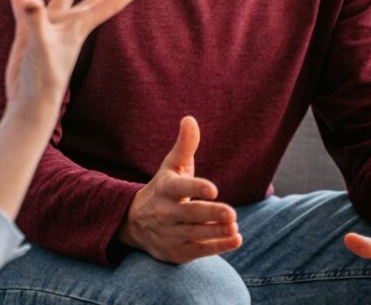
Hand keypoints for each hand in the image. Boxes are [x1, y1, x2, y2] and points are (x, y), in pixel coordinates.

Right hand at [4, 0, 157, 127]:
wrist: (28, 101)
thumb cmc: (41, 79)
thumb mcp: (39, 47)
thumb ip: (36, 22)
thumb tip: (32, 1)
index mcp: (79, 26)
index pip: (112, 2)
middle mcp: (69, 24)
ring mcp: (50, 28)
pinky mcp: (31, 32)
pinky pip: (26, 4)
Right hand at [117, 116, 241, 263]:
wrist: (135, 222)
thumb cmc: (164, 189)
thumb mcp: (171, 166)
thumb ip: (185, 146)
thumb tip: (190, 119)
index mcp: (166, 188)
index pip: (181, 188)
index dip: (196, 188)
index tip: (213, 189)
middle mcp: (165, 212)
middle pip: (189, 214)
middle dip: (210, 214)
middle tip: (231, 214)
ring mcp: (170, 233)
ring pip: (195, 234)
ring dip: (216, 232)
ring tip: (234, 227)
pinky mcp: (177, 252)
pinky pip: (198, 250)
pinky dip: (217, 247)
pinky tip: (235, 239)